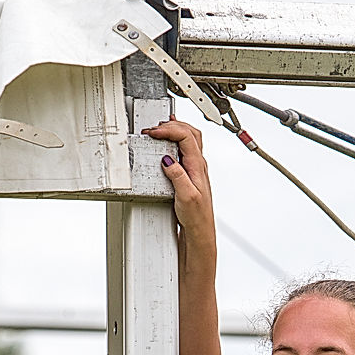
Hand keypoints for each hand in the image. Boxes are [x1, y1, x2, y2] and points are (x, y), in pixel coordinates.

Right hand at [141, 117, 215, 254]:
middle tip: (154, 129)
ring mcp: (195, 167)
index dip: (169, 130)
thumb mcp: (186, 197)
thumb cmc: (196, 217)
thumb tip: (167, 160)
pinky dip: (175, 139)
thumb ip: (177, 176)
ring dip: (174, 129)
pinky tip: (168, 141)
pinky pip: (185, 148)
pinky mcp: (189, 173)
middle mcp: (198, 164)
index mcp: (198, 166)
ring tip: (159, 129)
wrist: (200, 230)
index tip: (154, 133)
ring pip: (189, 138)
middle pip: (189, 132)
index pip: (186, 137)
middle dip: (171, 125)